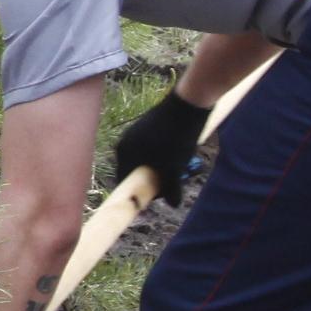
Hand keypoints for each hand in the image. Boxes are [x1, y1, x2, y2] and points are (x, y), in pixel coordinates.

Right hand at [107, 91, 208, 205]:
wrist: (186, 106)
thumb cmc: (175, 140)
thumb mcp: (174, 169)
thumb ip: (171, 189)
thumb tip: (173, 205)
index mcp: (124, 154)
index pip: (125, 180)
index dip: (140, 191)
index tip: (156, 195)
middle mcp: (124, 142)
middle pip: (136, 169)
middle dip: (153, 178)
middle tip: (172, 181)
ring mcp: (134, 132)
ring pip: (145, 158)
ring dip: (160, 166)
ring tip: (178, 166)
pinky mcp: (145, 124)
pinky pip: (149, 146)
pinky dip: (161, 153)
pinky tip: (177, 151)